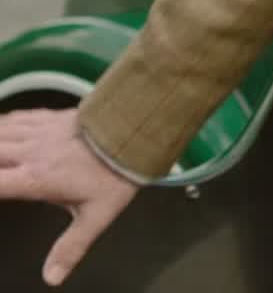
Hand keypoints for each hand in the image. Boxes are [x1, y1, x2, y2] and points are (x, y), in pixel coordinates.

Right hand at [0, 108, 138, 285]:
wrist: (138, 129)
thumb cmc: (117, 173)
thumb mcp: (96, 217)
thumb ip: (71, 247)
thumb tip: (52, 278)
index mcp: (35, 179)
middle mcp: (29, 153)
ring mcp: (38, 132)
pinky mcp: (49, 117)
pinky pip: (16, 118)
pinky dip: (3, 124)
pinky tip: (2, 128)